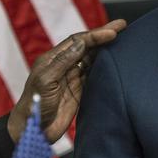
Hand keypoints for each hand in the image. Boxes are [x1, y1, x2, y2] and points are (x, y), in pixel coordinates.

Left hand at [7, 19, 126, 140]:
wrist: (33, 131)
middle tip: (123, 26)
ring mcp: (73, 78)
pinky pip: (94, 75)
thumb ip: (63, 62)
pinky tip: (116, 62)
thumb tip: (81, 43)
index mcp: (53, 59)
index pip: (77, 41)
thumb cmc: (33, 105)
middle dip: (104, 36)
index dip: (95, 35)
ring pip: (92, 59)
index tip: (113, 32)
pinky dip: (105, 67)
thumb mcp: (45, 81)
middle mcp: (64, 66)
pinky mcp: (79, 91)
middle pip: (87, 47)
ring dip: (106, 50)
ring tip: (123, 40)